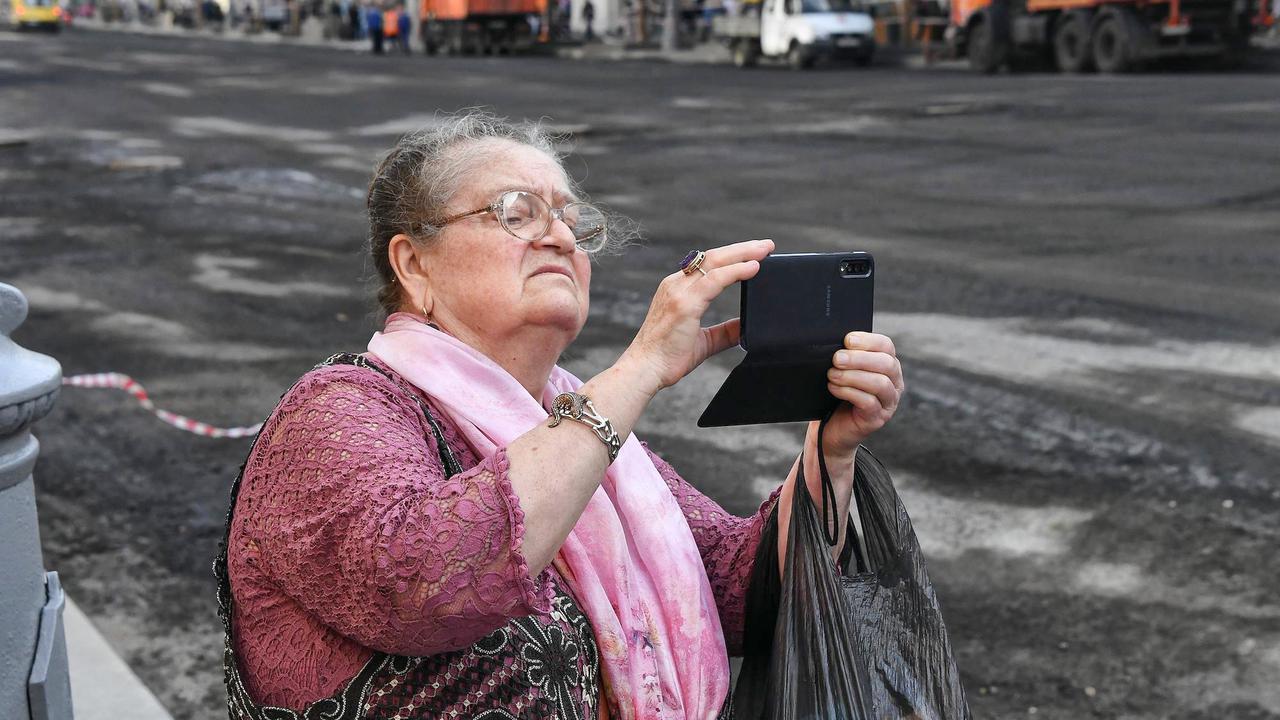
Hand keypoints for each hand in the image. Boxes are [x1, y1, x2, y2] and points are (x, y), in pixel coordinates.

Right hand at [620, 239, 774, 392]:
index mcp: (677, 289)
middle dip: (742, 248)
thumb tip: (745, 327)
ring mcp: (679, 292)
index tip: (755, 254)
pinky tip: (753, 268)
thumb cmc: (667, 357)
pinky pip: (715, 280)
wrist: (645, 370)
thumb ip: (725, 331)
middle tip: (767, 245)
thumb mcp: (704, 340)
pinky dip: (736, 271)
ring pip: (715, 262)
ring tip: (765, 250)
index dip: (732, 256)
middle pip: (713, 257)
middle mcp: (676, 284)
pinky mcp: (684, 304)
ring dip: (743, 254)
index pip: (707, 265)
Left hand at [821, 332, 903, 456]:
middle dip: (859, 359)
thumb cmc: (839, 394)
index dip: (868, 341)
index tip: (847, 340)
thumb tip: (836, 343)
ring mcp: (889, 402)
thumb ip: (846, 356)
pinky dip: (849, 392)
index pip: (886, 346)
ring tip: (832, 375)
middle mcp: (894, 382)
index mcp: (888, 365)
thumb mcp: (845, 371)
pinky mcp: (877, 418)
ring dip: (852, 376)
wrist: (832, 427)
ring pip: (880, 383)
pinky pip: (869, 402)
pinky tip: (834, 388)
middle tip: (836, 359)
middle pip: (886, 363)